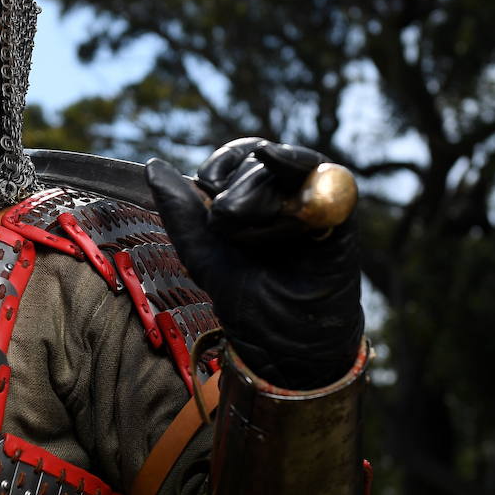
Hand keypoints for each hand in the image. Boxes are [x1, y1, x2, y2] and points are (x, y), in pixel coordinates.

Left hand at [146, 138, 363, 389]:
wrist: (283, 337)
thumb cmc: (246, 296)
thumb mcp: (202, 251)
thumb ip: (180, 211)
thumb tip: (153, 166)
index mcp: (254, 198)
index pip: (237, 157)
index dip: (219, 167)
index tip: (206, 185)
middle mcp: (285, 193)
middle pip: (256, 163)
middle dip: (235, 194)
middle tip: (231, 230)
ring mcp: (314, 200)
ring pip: (281, 168)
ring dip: (257, 197)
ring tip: (257, 237)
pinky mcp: (341, 212)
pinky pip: (322, 175)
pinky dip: (294, 166)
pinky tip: (276, 161)